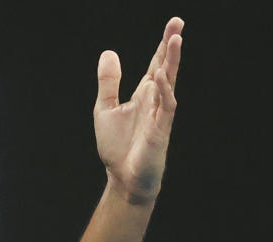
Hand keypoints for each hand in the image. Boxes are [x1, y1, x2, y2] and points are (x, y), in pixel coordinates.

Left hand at [94, 17, 183, 204]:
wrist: (123, 177)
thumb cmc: (117, 147)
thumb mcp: (105, 109)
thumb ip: (108, 83)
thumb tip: (109, 52)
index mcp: (144, 94)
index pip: (156, 64)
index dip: (162, 45)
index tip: (172, 25)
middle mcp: (154, 100)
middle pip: (166, 67)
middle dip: (171, 46)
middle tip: (177, 23)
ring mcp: (159, 114)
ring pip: (169, 82)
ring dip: (172, 62)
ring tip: (175, 39)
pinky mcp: (160, 129)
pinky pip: (166, 106)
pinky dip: (165, 90)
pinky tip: (162, 75)